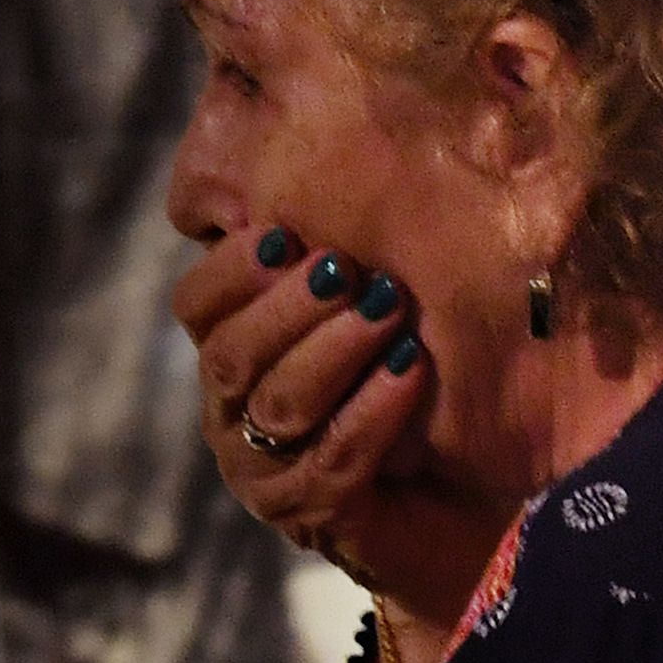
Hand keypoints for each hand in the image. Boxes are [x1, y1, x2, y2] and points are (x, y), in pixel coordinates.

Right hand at [178, 228, 507, 634]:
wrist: (465, 496)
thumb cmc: (411, 378)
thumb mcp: (370, 303)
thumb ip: (338, 251)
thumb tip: (328, 145)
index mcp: (232, 354)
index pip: (197, 306)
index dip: (232, 268)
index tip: (285, 233)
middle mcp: (234, 415)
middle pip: (232, 355)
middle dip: (288, 307)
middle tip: (346, 269)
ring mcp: (266, 473)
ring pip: (279, 405)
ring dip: (333, 350)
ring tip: (388, 308)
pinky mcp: (314, 517)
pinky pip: (333, 460)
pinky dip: (372, 409)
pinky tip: (410, 368)